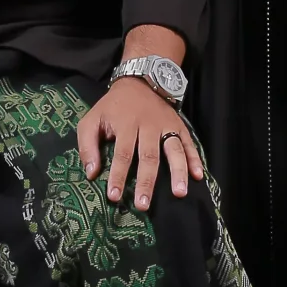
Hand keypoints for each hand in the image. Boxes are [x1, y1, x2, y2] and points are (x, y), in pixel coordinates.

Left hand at [76, 78, 203, 209]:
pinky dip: (195, 159)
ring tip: (180, 193)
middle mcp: (148, 126)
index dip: (118, 175)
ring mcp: (166, 125)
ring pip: (173, 150)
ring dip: (177, 172)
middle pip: (149, 156)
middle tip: (144, 204)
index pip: (122, 153)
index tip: (114, 196)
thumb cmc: (112, 107)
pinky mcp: (179, 125)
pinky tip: (198, 176)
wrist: (140, 81)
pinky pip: (189, 143)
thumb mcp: (91, 119)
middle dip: (147, 182)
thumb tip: (91, 173)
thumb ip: (87, 145)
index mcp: (125, 124)